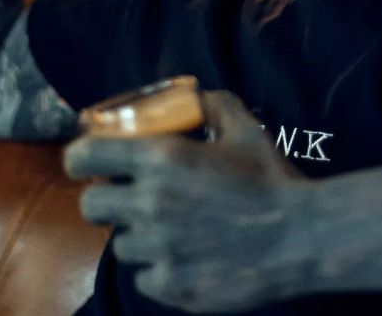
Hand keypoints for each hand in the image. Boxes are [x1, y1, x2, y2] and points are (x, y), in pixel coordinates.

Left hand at [64, 91, 316, 312]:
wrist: (301, 237)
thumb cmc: (270, 178)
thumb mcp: (244, 129)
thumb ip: (213, 104)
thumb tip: (194, 95)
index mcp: (161, 160)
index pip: (84, 156)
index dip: (80, 156)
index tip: (88, 159)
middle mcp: (149, 205)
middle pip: (90, 205)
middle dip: (107, 197)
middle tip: (133, 195)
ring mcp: (158, 250)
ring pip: (122, 243)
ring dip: (140, 233)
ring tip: (174, 227)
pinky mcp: (171, 287)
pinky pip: (147, 275)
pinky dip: (161, 266)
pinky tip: (190, 255)